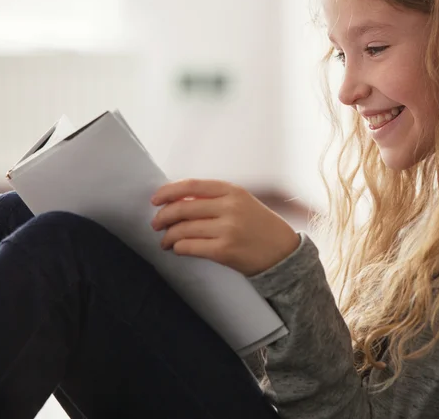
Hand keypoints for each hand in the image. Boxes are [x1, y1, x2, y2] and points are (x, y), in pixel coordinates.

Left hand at [150, 179, 300, 275]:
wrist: (283, 253)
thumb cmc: (260, 226)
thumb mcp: (243, 203)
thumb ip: (215, 199)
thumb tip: (177, 201)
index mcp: (232, 191)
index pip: (191, 186)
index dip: (168, 191)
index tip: (155, 199)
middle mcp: (229, 207)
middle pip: (183, 208)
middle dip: (163, 216)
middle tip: (156, 224)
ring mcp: (227, 229)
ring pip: (183, 229)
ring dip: (168, 236)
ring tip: (165, 240)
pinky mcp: (224, 251)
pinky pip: (190, 247)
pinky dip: (179, 247)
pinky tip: (177, 248)